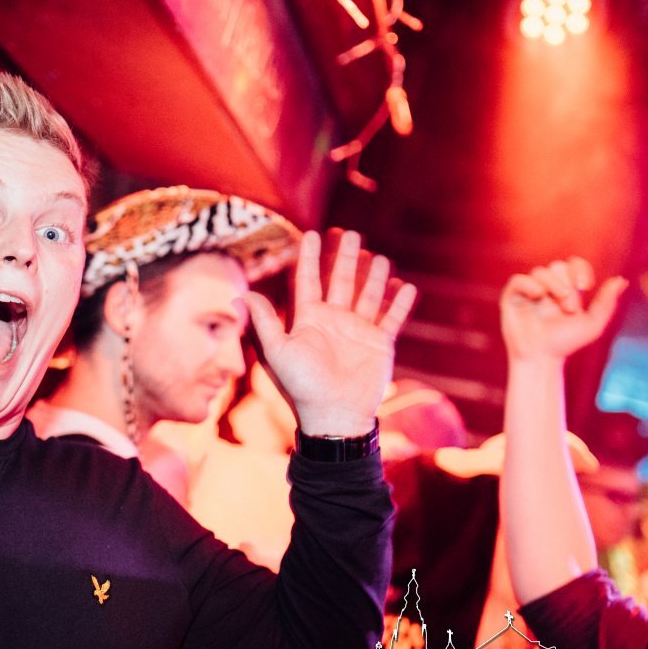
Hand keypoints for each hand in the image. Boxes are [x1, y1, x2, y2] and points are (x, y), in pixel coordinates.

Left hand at [244, 230, 415, 435]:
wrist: (334, 415)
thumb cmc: (301, 385)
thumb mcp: (278, 351)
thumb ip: (264, 321)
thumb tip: (241, 293)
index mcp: (309, 320)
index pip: (309, 280)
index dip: (310, 257)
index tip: (312, 233)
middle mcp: (334, 321)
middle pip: (341, 281)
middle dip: (345, 258)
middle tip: (350, 233)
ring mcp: (358, 332)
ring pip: (368, 295)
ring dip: (374, 276)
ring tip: (379, 257)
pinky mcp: (379, 344)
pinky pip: (392, 319)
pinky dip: (400, 304)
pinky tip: (406, 287)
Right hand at [500, 257, 625, 363]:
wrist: (542, 359)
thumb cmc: (566, 344)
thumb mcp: (592, 324)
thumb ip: (606, 302)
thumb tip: (621, 280)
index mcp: (566, 290)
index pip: (572, 265)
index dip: (580, 269)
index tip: (585, 286)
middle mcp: (547, 288)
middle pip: (557, 267)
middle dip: (566, 283)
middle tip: (570, 306)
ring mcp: (528, 293)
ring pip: (540, 272)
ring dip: (552, 284)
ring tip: (558, 304)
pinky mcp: (511, 299)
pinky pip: (518, 280)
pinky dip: (529, 284)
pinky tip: (538, 295)